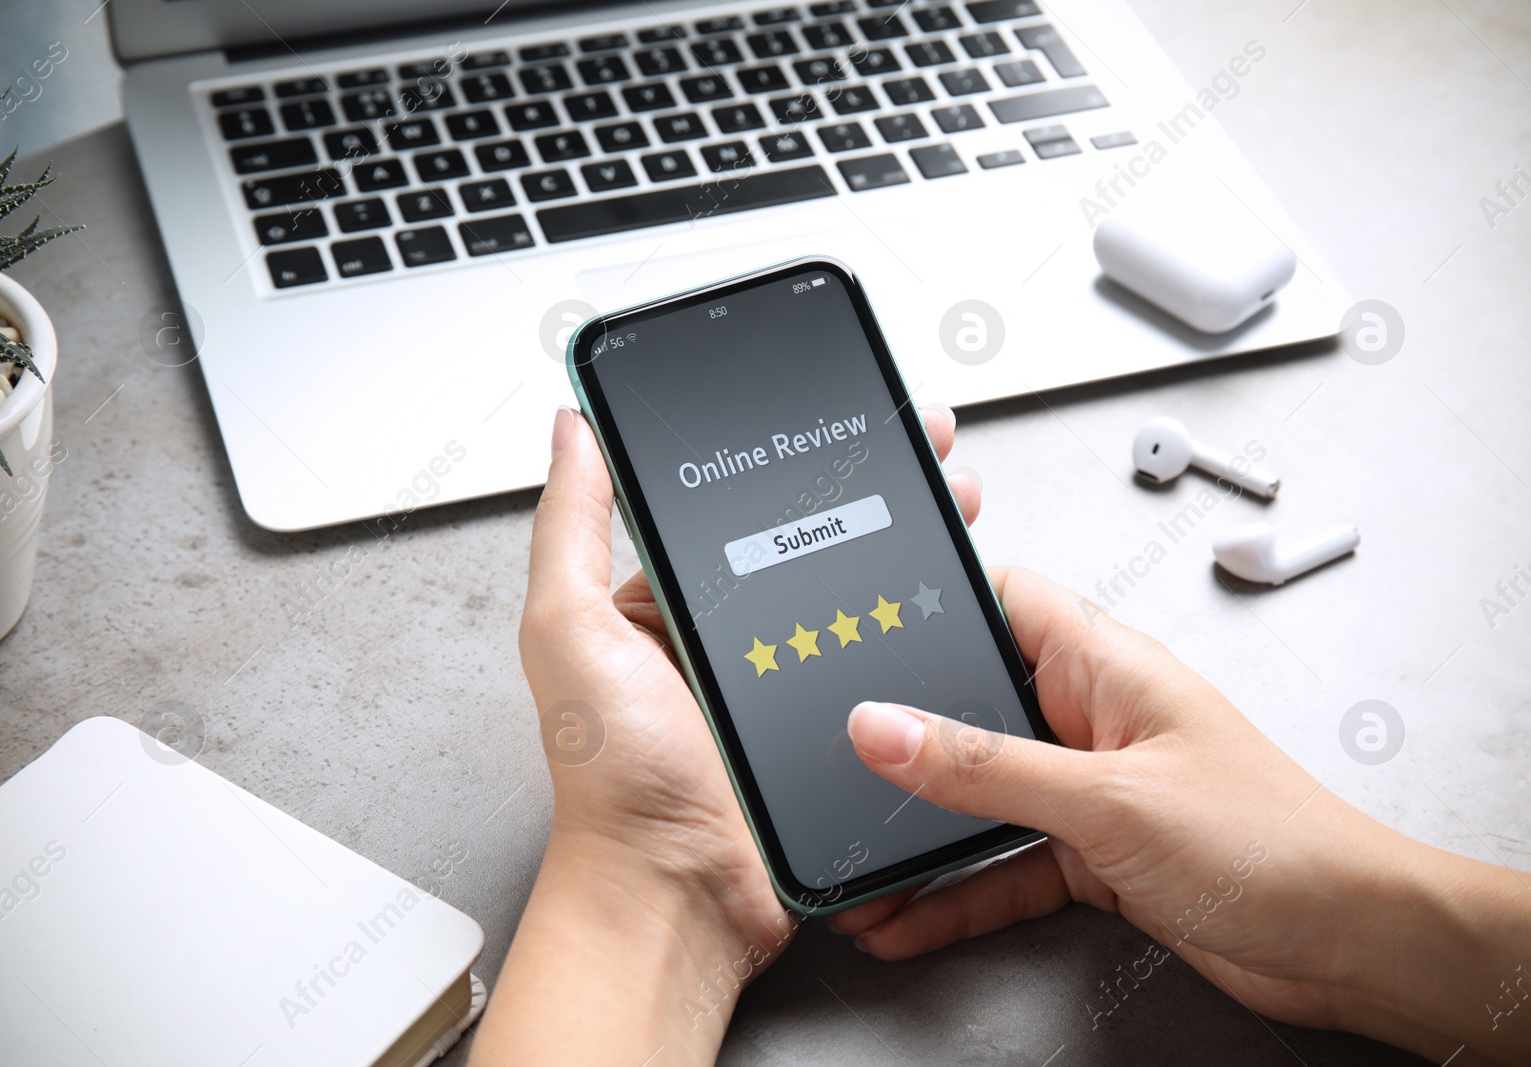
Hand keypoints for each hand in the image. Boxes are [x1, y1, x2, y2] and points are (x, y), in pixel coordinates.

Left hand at [474, 404, 981, 1065]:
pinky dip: (924, 631)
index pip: (742, 510)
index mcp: (668, 608)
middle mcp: (730, 643)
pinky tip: (961, 595)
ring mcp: (789, 686)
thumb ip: (571, 527)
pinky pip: (885, 667)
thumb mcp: (570, 631)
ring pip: (863, 599)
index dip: (795, 461)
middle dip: (878, 491)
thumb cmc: (613, 778)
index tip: (842, 419)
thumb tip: (571, 430)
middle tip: (930, 454)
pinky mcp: (837, 732)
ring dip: (913, 550)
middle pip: (816, 545)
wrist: (679, 892)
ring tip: (958, 504)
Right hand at [833, 570, 1530, 1064]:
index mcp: (1105, 665)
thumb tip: (883, 727)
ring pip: (983, 799)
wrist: (1350, 943)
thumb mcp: (1106, 799)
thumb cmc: (1273, 843)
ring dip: (923, 834)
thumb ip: (986, 767)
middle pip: (972, 707)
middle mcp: (1092, 717)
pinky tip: (908, 917)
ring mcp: (1091, 787)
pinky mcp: (1094, 854)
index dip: (929, 598)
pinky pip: (1005, 865)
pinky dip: (958, 893)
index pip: (999, 600)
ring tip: (858, 865)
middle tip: (831, 759)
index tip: (854, 617)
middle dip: (902, 739)